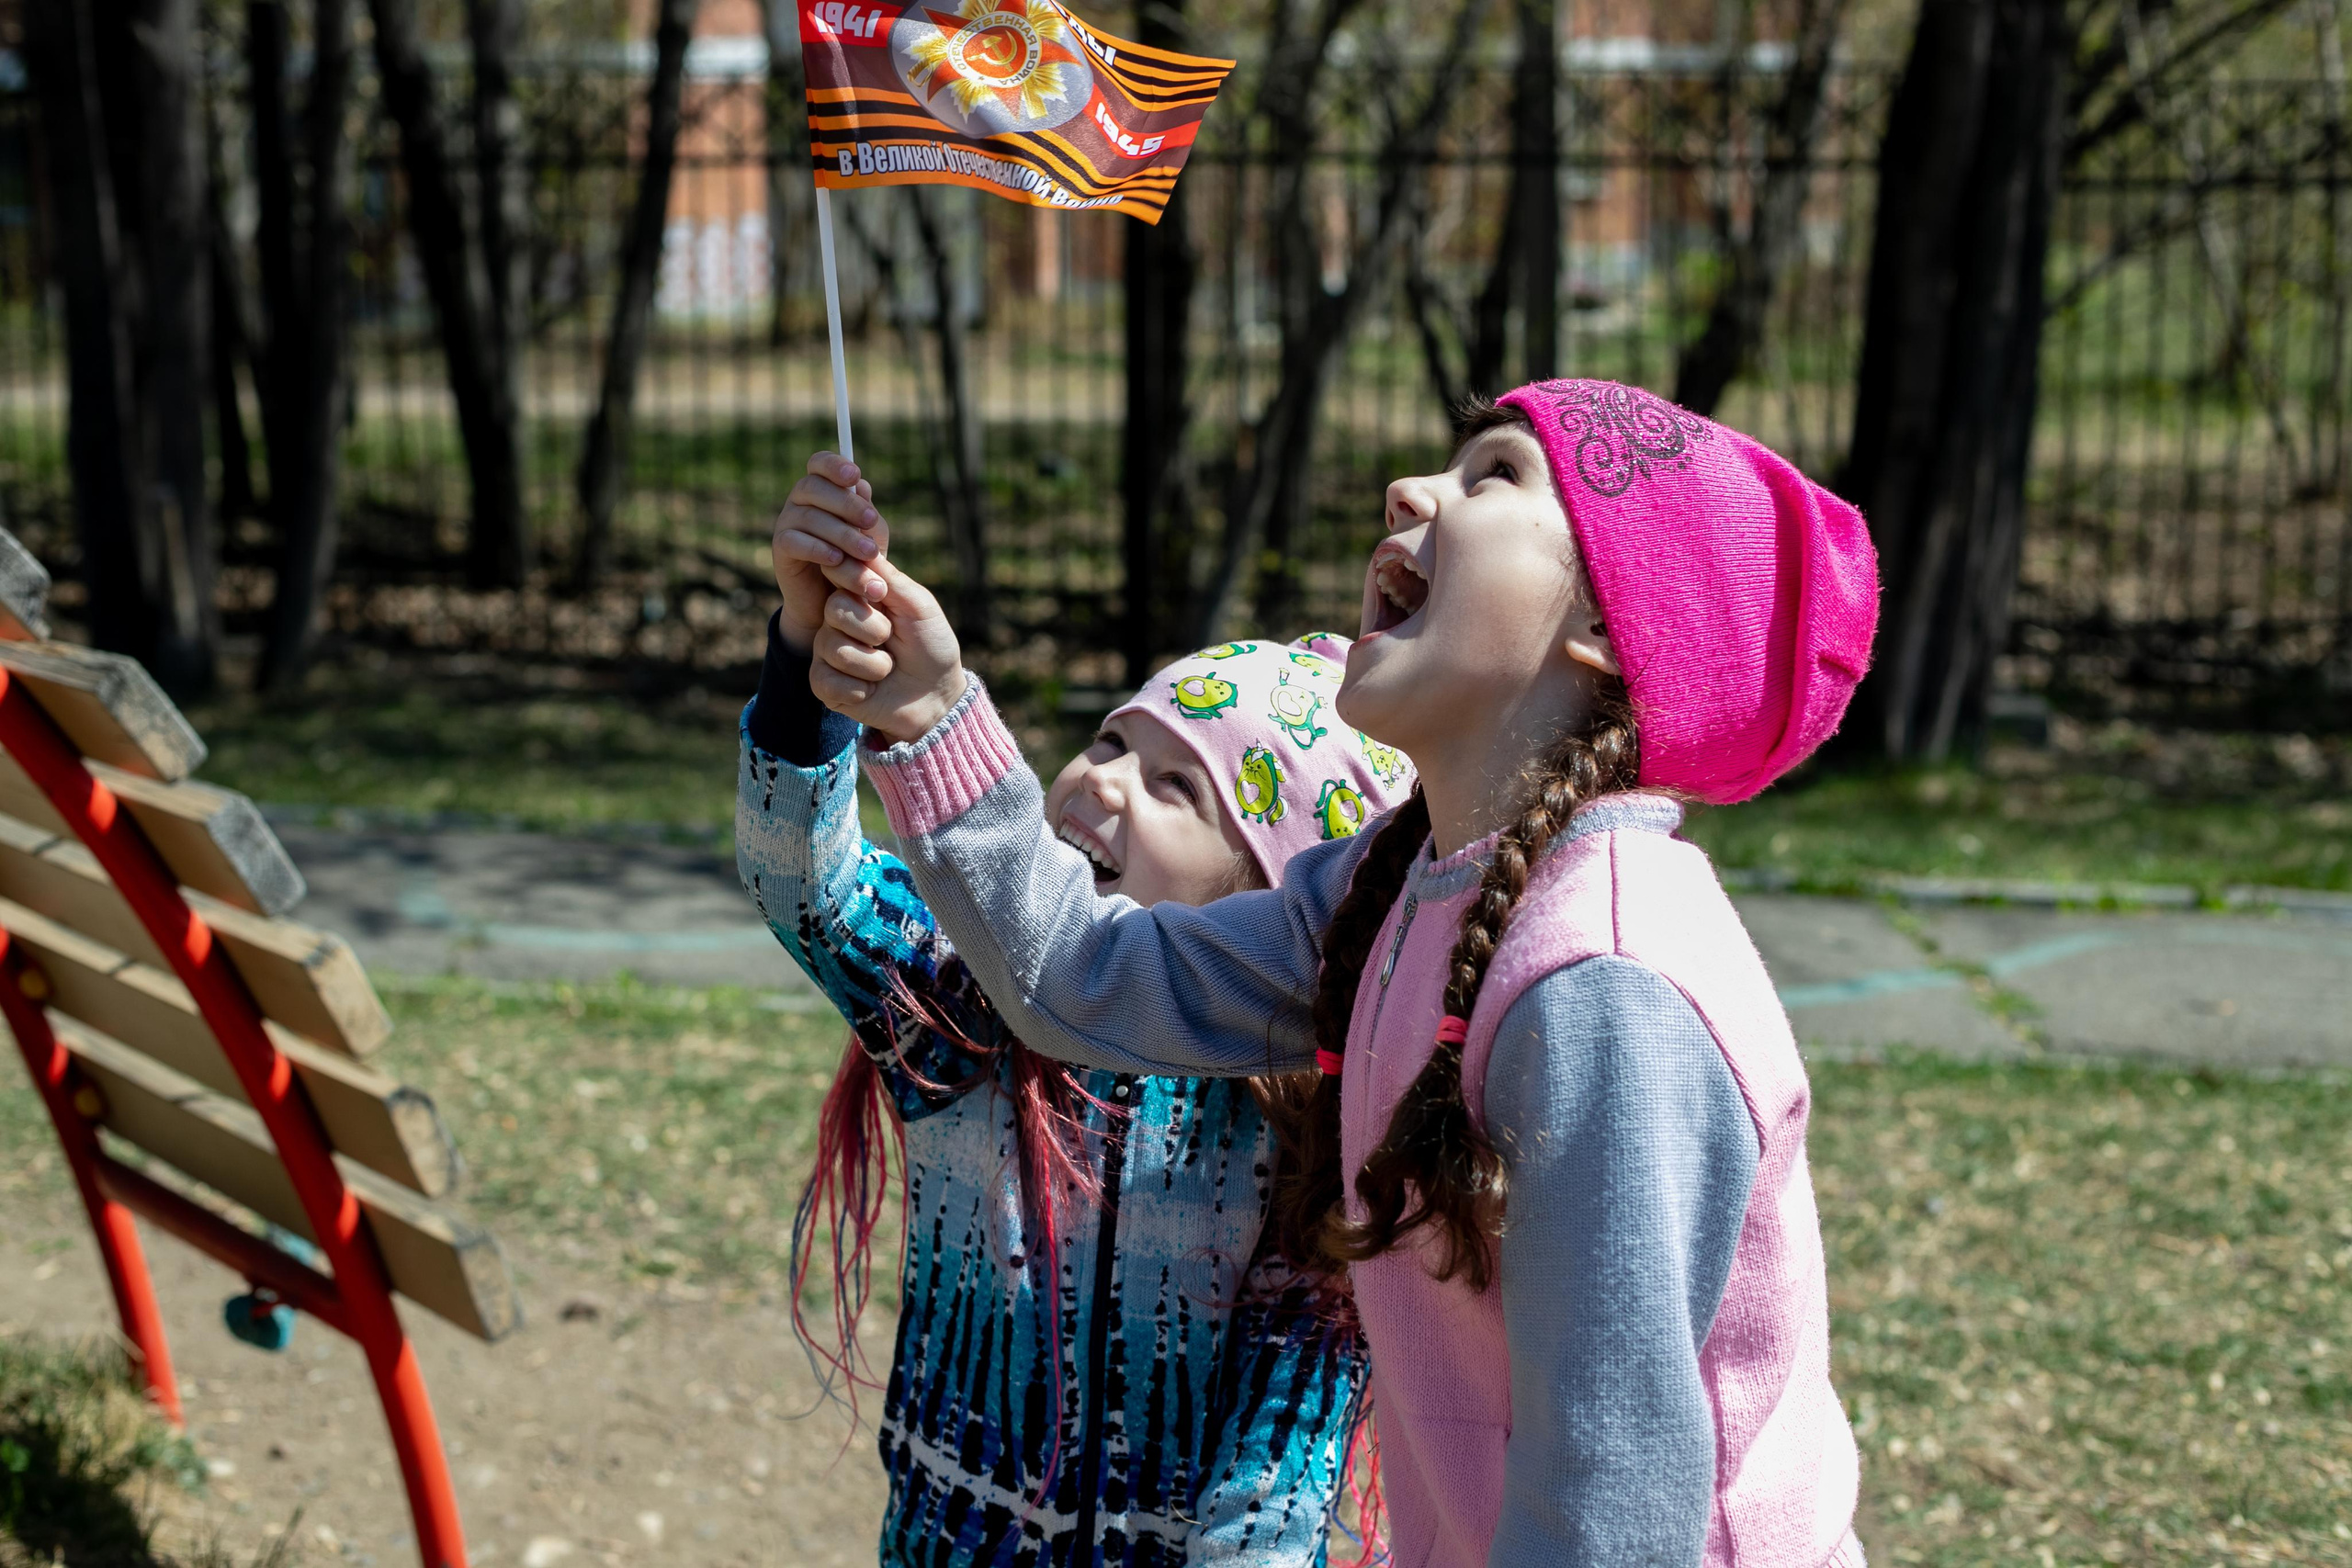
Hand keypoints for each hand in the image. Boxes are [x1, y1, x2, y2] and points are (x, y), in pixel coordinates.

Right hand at [773, 452, 887, 653]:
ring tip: (867, 552)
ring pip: (809, 517)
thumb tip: (862, 488)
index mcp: (821, 489)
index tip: (855, 476)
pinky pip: (793, 541)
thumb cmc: (855, 562)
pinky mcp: (779, 549)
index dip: (834, 465)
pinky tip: (837, 559)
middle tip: (871, 520)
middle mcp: (799, 501)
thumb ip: (867, 514)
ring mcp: (786, 523)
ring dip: (842, 533)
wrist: (832, 602)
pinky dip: (817, 548)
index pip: (819, 464)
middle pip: (814, 487)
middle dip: (845, 503)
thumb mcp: (870, 538)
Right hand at [811, 554, 967, 744]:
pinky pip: (826, 679)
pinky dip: (859, 688)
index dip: (855, 581)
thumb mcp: (920, 607)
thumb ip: (890, 579)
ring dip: (873, 664)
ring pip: (833, 647)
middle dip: (873, 628)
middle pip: (834, 609)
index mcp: (859, 597)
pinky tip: (871, 691)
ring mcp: (828, 653)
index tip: (881, 595)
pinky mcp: (824, 684)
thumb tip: (864, 547)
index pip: (837, 573)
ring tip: (887, 669)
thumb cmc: (931, 647)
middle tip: (890, 640)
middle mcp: (838, 622)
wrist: (937, 696)